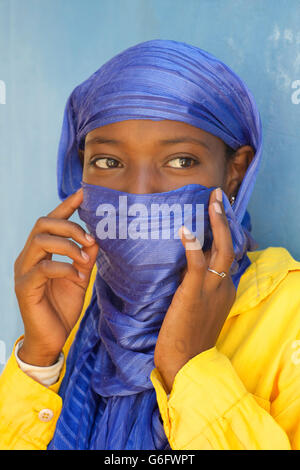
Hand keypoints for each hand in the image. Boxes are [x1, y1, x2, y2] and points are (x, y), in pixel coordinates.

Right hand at [14, 188, 98, 365]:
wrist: (51, 339)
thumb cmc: (62, 307)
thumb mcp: (79, 278)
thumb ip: (85, 258)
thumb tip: (96, 239)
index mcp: (40, 253)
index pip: (51, 222)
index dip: (66, 206)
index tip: (83, 193)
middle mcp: (28, 257)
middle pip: (42, 224)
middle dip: (69, 226)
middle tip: (90, 239)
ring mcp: (24, 271)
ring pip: (40, 241)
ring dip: (68, 246)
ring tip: (86, 259)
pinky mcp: (25, 287)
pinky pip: (44, 268)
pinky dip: (65, 268)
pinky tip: (78, 278)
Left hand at [154, 188, 235, 392]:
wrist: (186, 362)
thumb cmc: (187, 337)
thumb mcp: (197, 309)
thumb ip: (195, 287)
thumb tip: (183, 268)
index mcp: (225, 288)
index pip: (227, 254)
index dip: (224, 233)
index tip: (217, 214)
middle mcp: (224, 285)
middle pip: (230, 246)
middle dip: (225, 219)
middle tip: (217, 197)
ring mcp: (211, 288)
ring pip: (221, 249)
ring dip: (217, 223)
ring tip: (212, 201)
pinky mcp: (194, 292)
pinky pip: (197, 263)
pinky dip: (193, 244)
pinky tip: (185, 229)